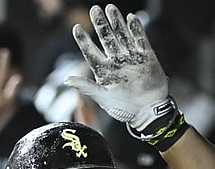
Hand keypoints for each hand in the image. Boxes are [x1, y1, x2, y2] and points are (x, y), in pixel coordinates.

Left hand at [63, 4, 169, 130]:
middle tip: (94, 10)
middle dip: (100, 24)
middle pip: (106, 39)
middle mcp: (117, 62)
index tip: (76, 28)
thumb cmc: (124, 108)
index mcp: (104, 71)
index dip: (84, 41)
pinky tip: (130, 18)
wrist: (148, 112)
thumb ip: (86, 87)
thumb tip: (66, 79)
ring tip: (110, 8)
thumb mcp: (103, 98)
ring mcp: (131, 58)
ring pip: (122, 36)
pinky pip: (140, 40)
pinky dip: (136, 29)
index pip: (91, 52)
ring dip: (116, 22)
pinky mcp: (147, 57)